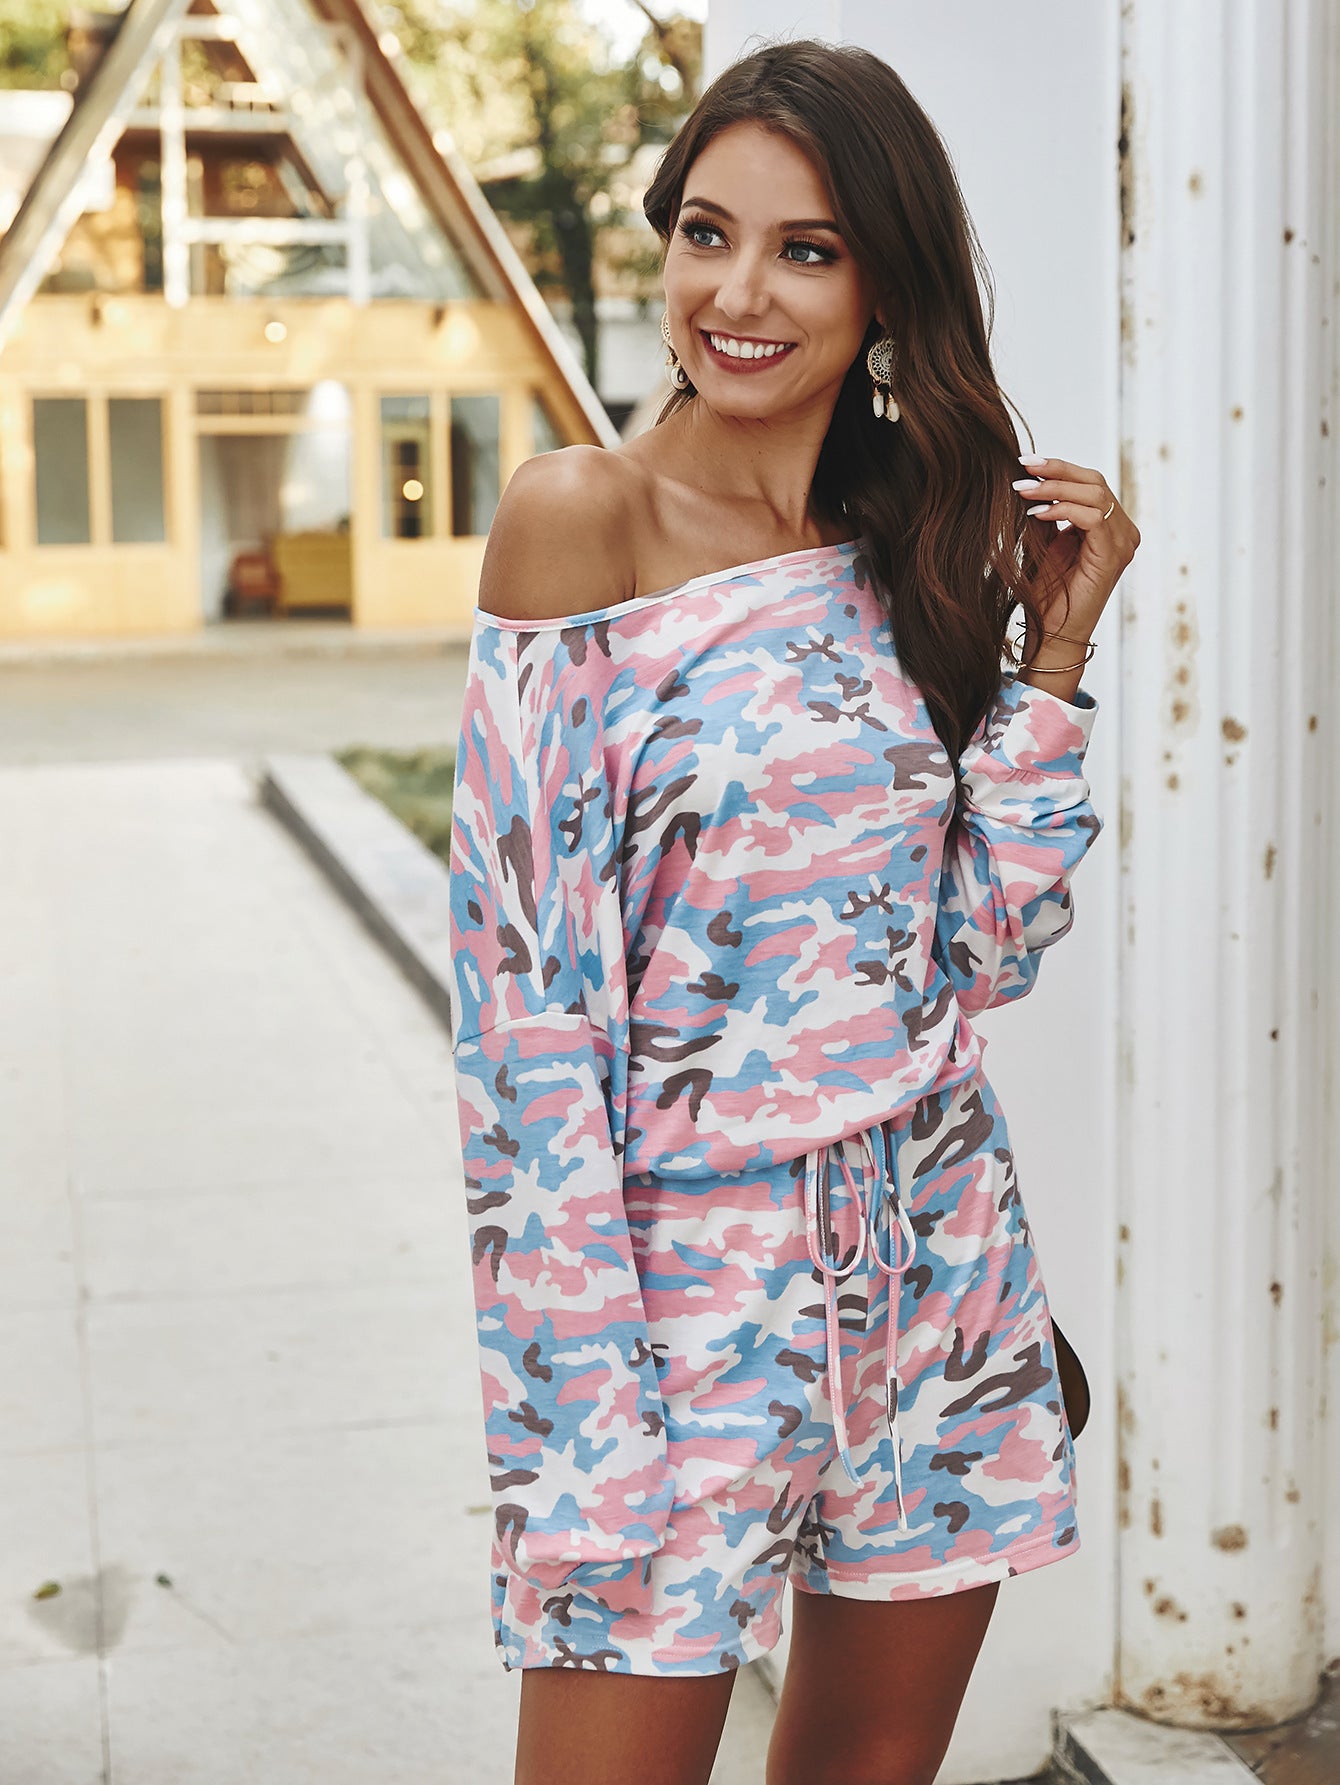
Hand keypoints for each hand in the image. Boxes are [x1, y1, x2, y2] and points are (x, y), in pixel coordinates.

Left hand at [1012, 454, 1140, 643]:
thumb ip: (1045, 513)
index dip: (1059, 469)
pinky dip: (1063, 510)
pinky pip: (1092, 518)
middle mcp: (1123, 532)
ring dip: (1055, 488)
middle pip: (1095, 482)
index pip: (1089, 483)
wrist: (1052, 635)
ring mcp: (1122, 543)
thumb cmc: (1047, 595)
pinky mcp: (1114, 556)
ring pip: (1094, 495)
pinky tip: (1036, 512)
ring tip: (1022, 489)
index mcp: (1109, 527)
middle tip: (1023, 466)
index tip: (1025, 462)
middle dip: (1056, 471)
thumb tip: (1030, 479)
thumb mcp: (1044, 544)